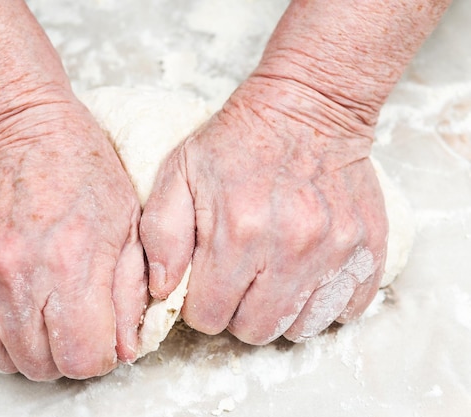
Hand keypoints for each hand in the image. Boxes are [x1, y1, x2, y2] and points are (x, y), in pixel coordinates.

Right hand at [0, 99, 146, 379]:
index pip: (84, 357)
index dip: (100, 356)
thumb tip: (125, 347)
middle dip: (69, 355)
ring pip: (7, 358)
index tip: (104, 339)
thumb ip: (130, 292)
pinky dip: (0, 335)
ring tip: (47, 315)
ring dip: (34, 349)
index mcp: (70, 263)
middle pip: (44, 366)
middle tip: (77, 326)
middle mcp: (16, 277)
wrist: (14, 128)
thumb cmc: (78, 166)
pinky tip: (18, 307)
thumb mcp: (126, 223)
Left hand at [140, 77, 387, 343]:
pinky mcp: (369, 250)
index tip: (207, 282)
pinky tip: (307, 273)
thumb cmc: (236, 142)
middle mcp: (292, 248)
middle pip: (256, 330)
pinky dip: (323, 302)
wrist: (308, 106)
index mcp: (239, 231)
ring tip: (272, 274)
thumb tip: (162, 292)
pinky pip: (346, 310)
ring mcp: (336, 251)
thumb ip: (161, 236)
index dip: (201, 304)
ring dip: (280, 311)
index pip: (210, 316)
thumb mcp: (179, 173)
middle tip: (239, 278)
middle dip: (238, 313)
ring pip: (301, 328)